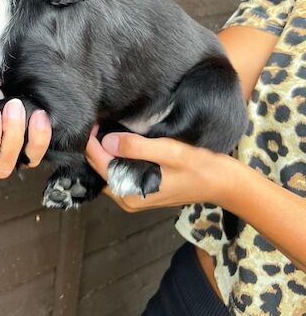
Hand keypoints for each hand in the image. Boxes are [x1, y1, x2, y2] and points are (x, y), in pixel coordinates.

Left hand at [85, 130, 229, 211]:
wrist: (224, 183)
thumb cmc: (200, 166)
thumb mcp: (170, 152)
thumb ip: (138, 147)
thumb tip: (107, 141)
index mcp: (130, 192)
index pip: (98, 162)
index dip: (92, 140)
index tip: (94, 118)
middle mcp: (126, 198)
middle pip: (99, 167)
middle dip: (96, 144)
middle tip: (99, 117)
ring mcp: (132, 195)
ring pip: (107, 168)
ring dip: (105, 149)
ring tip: (106, 124)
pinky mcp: (140, 188)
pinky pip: (119, 170)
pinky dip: (115, 155)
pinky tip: (119, 138)